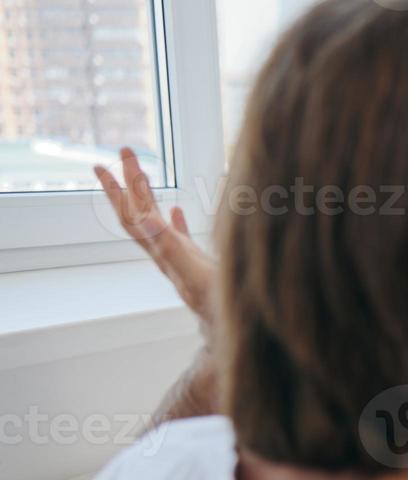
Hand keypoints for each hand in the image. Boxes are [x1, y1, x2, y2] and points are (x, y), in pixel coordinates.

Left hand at [95, 147, 216, 323]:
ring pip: (157, 221)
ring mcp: (181, 258)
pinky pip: (180, 236)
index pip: (133, 215)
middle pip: (140, 212)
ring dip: (148, 197)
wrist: (232, 328)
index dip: (118, 190)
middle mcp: (166, 252)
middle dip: (129, 182)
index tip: (103, 166)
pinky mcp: (197, 264)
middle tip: (124, 152)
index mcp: (162, 250)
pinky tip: (175, 209)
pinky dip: (174, 220)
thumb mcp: (191, 269)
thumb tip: (146, 217)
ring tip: (141, 175)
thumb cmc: (216, 303)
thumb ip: (168, 244)